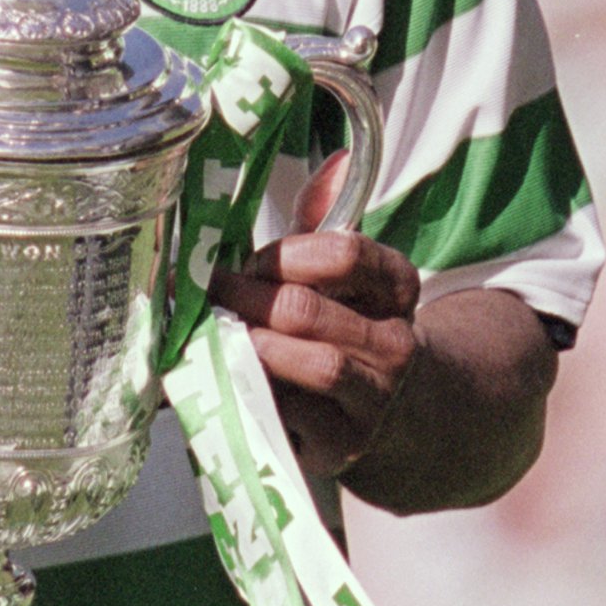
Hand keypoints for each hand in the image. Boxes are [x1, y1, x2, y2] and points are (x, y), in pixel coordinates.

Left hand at [210, 229, 423, 478]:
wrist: (399, 410)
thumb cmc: (352, 327)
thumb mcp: (349, 275)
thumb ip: (325, 221)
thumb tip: (333, 159)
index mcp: (398, 288)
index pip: (343, 253)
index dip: (280, 255)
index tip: (245, 262)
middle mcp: (395, 344)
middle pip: (307, 310)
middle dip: (243, 298)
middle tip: (206, 295)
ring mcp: (373, 399)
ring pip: (311, 365)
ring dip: (250, 346)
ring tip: (213, 334)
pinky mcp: (342, 445)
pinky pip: (290, 415)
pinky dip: (250, 393)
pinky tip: (224, 377)